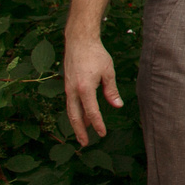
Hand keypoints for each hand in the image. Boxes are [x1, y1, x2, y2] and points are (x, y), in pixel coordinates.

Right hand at [62, 32, 121, 146]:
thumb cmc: (96, 55)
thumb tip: (117, 106)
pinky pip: (71, 103)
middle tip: (85, 143)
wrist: (79, 42)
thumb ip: (111, 90)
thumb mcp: (108, 72)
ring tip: (83, 135)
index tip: (102, 134)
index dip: (98, 124)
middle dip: (80, 131)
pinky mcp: (67, 85)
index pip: (92, 111)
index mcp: (85, 88)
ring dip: (77, 124)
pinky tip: (83, 117)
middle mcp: (73, 90)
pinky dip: (76, 112)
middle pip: (75, 116)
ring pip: (71, 111)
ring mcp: (68, 88)